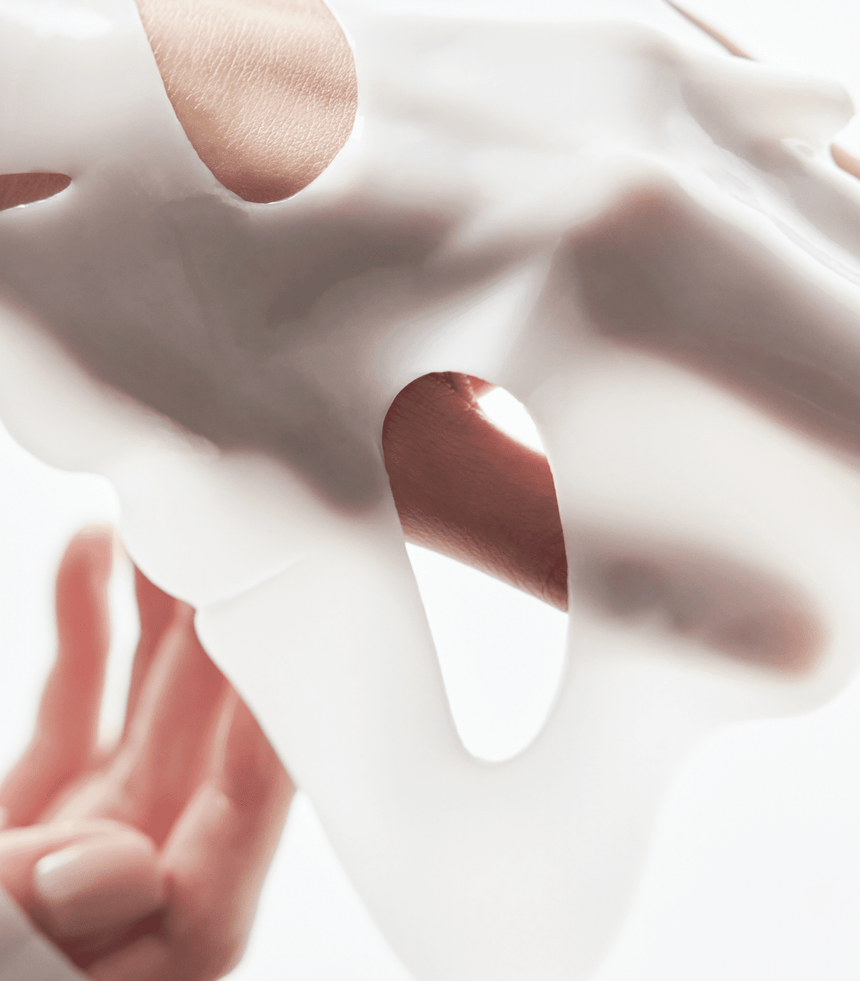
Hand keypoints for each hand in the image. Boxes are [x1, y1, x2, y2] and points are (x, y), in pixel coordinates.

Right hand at [0, 528, 291, 979]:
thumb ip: (47, 923)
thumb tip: (126, 868)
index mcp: (160, 936)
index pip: (239, 815)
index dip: (265, 722)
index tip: (284, 632)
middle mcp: (145, 869)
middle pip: (209, 731)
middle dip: (223, 629)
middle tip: (234, 532)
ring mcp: (101, 826)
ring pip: (151, 698)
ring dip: (163, 609)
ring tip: (171, 519)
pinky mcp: (53, 798)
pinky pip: (77, 700)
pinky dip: (83, 626)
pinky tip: (87, 550)